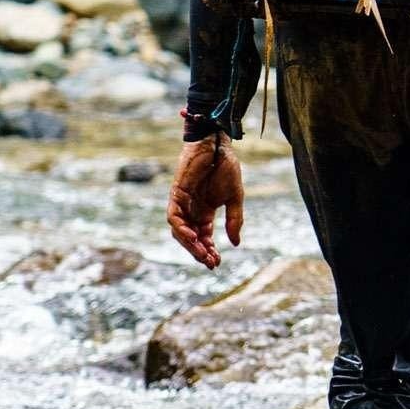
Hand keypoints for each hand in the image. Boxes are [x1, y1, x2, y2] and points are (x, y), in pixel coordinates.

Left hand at [168, 135, 243, 267]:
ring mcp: (183, 203)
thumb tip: (236, 244)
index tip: (217, 262)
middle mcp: (192, 210)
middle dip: (199, 252)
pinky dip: (180, 228)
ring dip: (189, 244)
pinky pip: (173, 216)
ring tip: (202, 253)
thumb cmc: (226, 167)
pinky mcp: (176, 194)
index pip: (204, 237)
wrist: (218, 145)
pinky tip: (192, 236)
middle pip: (191, 238)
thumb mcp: (235, 199)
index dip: (209, 251)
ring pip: (180, 230)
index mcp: (205, 212)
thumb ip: (234, 220)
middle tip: (210, 262)